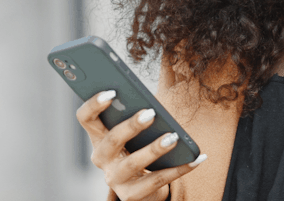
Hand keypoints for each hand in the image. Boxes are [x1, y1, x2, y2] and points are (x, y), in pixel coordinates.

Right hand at [76, 90, 206, 200]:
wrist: (142, 187)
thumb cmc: (137, 147)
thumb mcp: (133, 131)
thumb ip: (135, 112)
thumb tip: (153, 101)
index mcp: (98, 136)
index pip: (86, 118)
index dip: (94, 104)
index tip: (111, 92)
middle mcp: (102, 159)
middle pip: (112, 140)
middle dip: (131, 126)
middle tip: (151, 113)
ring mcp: (115, 179)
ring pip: (134, 163)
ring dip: (154, 149)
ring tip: (174, 137)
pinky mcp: (131, 195)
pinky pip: (158, 181)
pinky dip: (180, 169)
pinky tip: (197, 159)